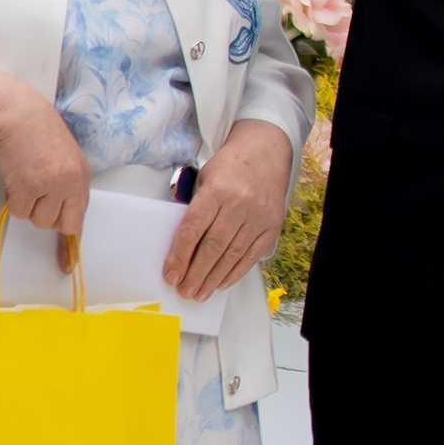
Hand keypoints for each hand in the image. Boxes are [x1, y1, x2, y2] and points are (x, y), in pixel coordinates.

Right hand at [0, 66, 91, 241]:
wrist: (14, 112)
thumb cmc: (34, 129)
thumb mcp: (62, 155)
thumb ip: (66, 182)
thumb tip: (60, 212)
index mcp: (82, 174)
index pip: (80, 216)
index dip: (71, 243)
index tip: (67, 263)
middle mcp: (72, 182)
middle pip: (59, 224)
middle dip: (44, 215)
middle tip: (34, 193)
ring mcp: (51, 185)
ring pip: (37, 219)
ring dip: (27, 203)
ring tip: (24, 175)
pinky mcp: (29, 186)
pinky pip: (19, 210)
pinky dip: (12, 197)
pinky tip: (14, 174)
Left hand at [164, 118, 297, 302]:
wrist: (266, 151)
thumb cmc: (231, 166)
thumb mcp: (205, 178)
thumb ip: (195, 209)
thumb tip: (180, 246)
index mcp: (218, 190)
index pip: (193, 228)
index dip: (180, 255)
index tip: (171, 274)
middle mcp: (240, 204)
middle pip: (213, 247)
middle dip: (195, 273)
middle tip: (184, 290)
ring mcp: (258, 216)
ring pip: (232, 255)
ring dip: (213, 278)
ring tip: (199, 293)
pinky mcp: (272, 225)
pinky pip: (251, 255)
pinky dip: (235, 272)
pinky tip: (221, 283)